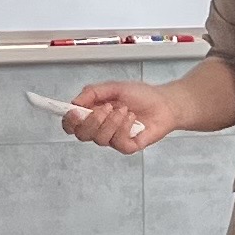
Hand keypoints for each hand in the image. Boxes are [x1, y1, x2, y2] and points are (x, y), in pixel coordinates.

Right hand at [59, 79, 191, 154]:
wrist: (165, 103)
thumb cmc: (141, 95)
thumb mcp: (114, 87)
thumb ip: (92, 92)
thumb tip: (75, 102)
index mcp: (93, 113)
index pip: (72, 123)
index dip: (69, 120)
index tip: (74, 111)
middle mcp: (100, 128)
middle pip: (82, 135)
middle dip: (92, 121)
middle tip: (106, 108)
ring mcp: (113, 139)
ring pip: (100, 140)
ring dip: (112, 122)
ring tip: (124, 110)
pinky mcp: (127, 146)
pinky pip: (118, 143)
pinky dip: (124, 128)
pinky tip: (132, 118)